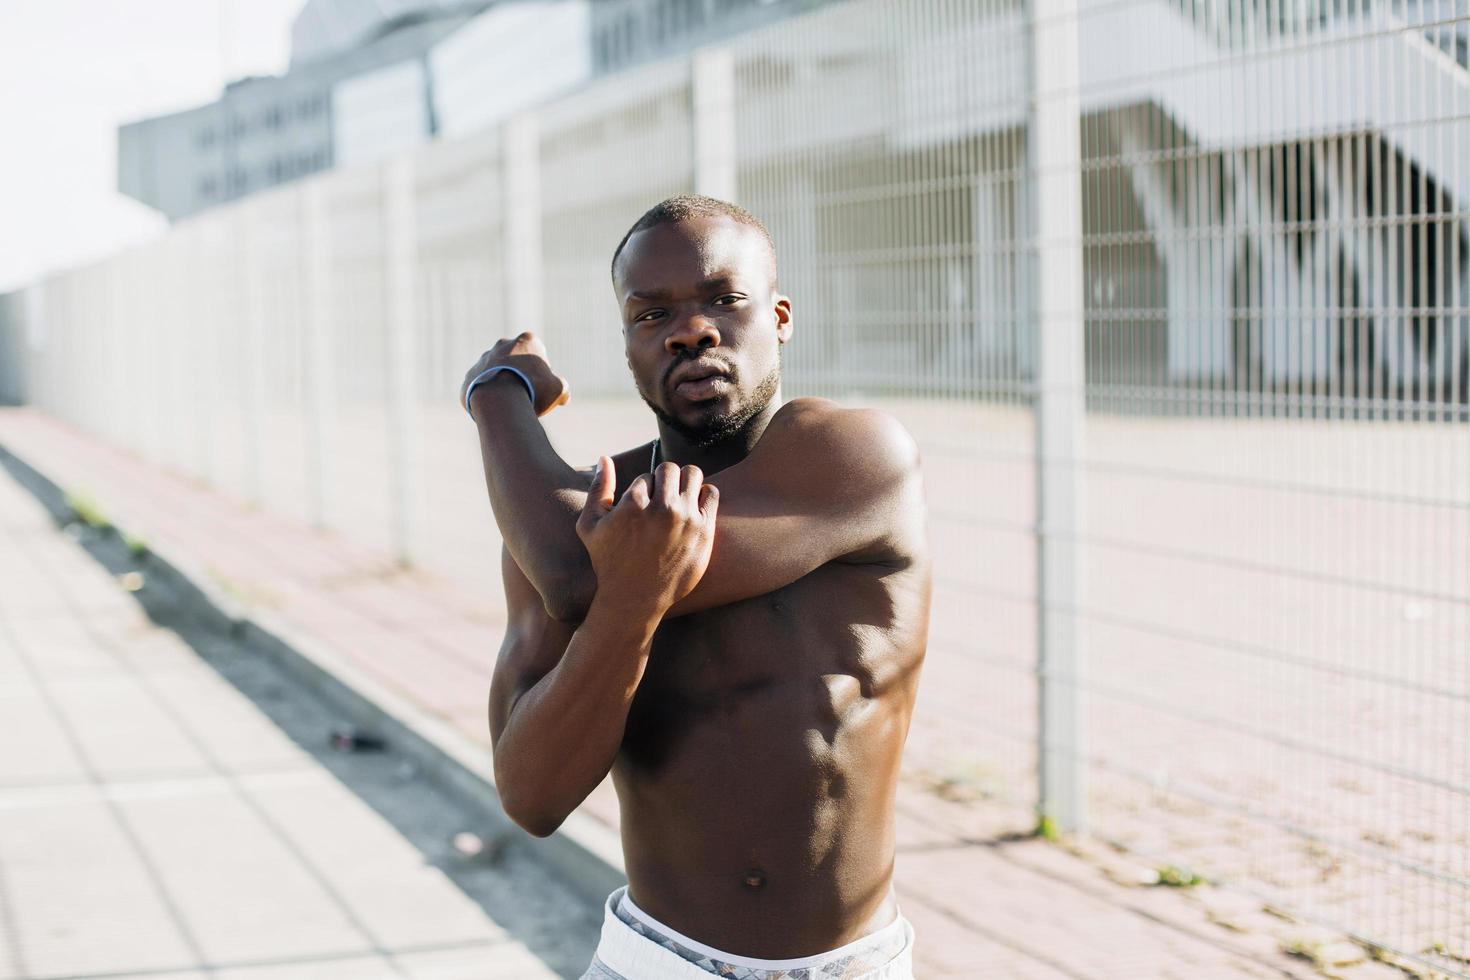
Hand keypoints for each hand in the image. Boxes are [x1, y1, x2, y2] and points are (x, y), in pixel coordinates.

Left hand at [460, 332, 569, 418]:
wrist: (499, 400)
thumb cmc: (533, 390)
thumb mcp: (558, 390)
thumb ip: (563, 389)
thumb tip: (564, 396)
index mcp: (526, 341)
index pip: (538, 351)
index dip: (543, 369)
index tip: (543, 385)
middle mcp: (502, 345)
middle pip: (515, 360)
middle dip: (520, 373)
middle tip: (527, 394)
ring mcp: (483, 359)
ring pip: (496, 372)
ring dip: (502, 383)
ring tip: (509, 403)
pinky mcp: (470, 376)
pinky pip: (481, 386)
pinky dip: (488, 395)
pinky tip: (496, 408)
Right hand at [576, 458, 717, 614]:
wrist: (634, 599)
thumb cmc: (608, 563)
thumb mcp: (589, 526)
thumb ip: (597, 489)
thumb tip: (605, 457)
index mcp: (634, 502)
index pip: (646, 475)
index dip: (643, 490)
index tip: (642, 508)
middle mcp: (662, 508)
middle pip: (670, 469)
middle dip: (663, 480)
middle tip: (660, 500)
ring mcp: (685, 518)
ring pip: (693, 474)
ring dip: (685, 482)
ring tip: (678, 498)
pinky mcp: (704, 530)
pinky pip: (711, 493)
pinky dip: (703, 495)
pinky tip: (693, 509)